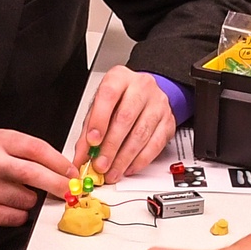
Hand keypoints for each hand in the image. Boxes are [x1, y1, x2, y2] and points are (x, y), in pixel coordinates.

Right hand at [0, 128, 77, 227]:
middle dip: (58, 183)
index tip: (71, 171)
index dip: (58, 162)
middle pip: (33, 174)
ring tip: (16, 192)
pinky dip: (20, 213)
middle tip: (70, 188)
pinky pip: (19, 216)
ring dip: (32, 199)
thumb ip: (29, 152)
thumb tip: (63, 168)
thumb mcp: (2, 145)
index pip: (35, 149)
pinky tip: (8, 204)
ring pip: (28, 198)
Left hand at [74, 65, 175, 181]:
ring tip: (112, 171)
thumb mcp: (99, 105)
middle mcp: (141, 87)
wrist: (145, 93)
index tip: (92, 141)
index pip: (109, 96)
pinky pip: (155, 145)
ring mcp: (158, 104)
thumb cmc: (120, 98)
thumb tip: (81, 155)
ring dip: (124, 158)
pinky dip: (140, 160)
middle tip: (100, 164)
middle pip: (125, 118)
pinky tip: (128, 168)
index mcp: (119, 78)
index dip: (99, 120)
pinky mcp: (168, 121)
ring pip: (141, 134)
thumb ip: (89, 129)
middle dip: (111, 146)